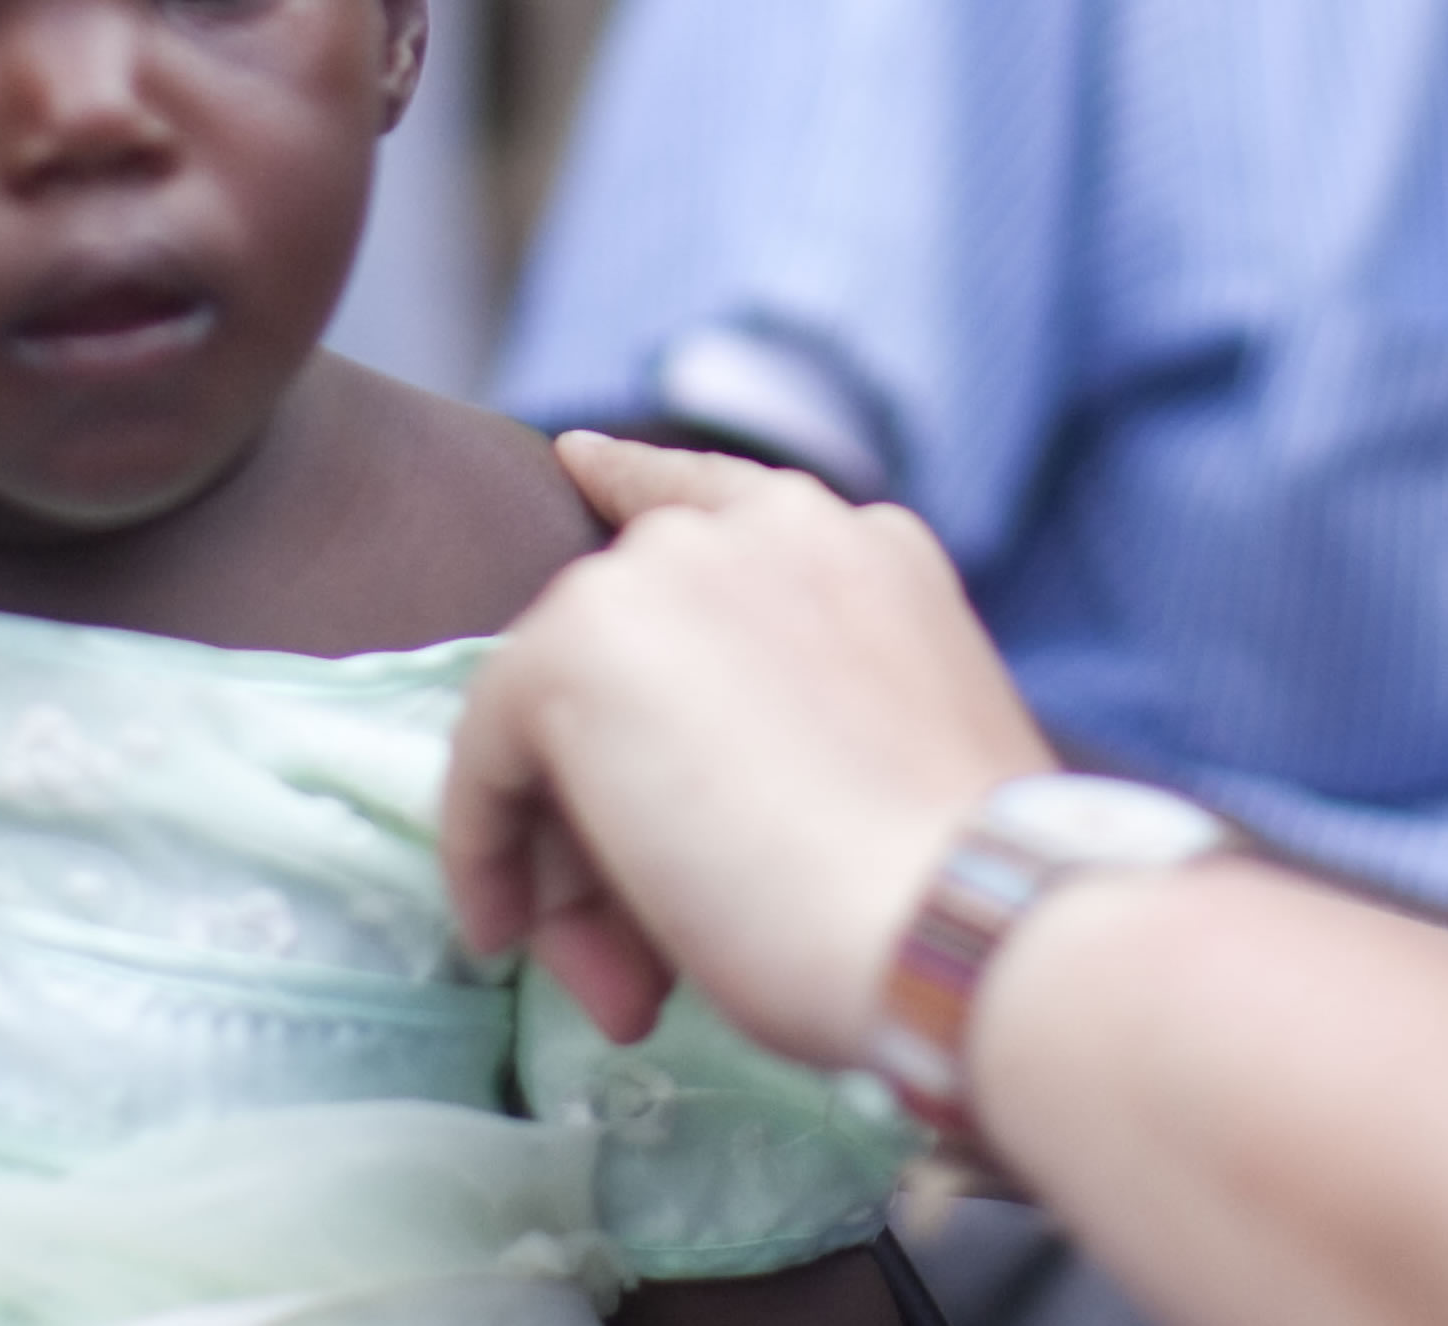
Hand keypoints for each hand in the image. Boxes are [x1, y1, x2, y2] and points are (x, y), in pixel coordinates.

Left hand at [441, 436, 1046, 1067]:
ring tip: (616, 984)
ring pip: (558, 717)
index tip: (579, 463)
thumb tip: (678, 836)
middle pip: (623, 653)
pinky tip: (509, 934)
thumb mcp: (875, 773)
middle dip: (613, 811)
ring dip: (570, 857)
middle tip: (637, 961)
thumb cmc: (951, 903)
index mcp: (856, 548)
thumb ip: (773, 739)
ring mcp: (662, 573)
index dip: (632, 483)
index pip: (709, 493)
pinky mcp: (578, 646)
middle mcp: (757, 528)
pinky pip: (486, 759)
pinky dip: (484, 853)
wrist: (963, 929)